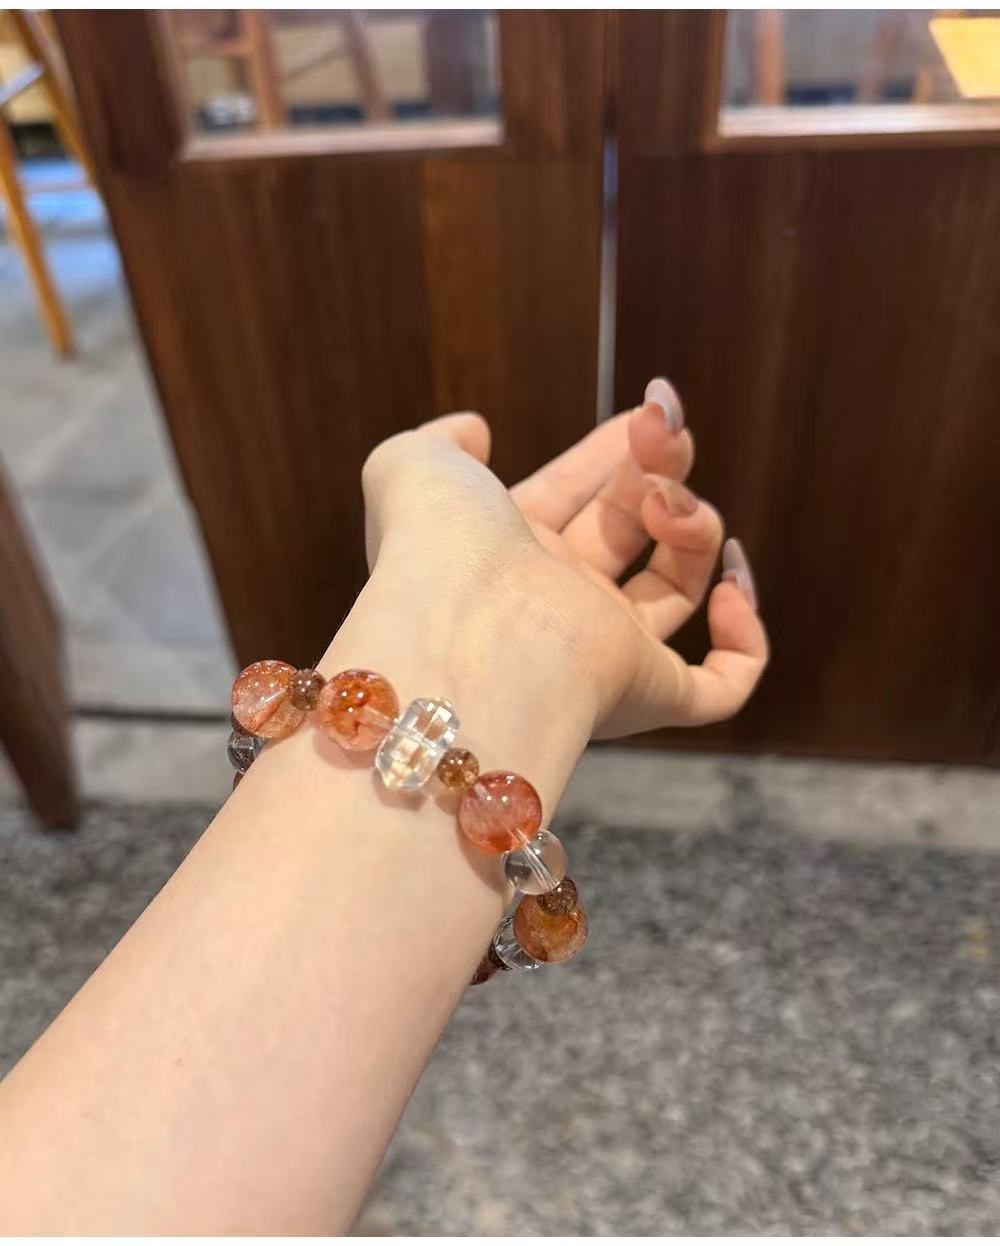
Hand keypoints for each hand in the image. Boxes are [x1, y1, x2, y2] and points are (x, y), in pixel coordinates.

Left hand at [360, 378, 767, 739]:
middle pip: (632, 530)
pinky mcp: (647, 695)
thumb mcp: (416, 463)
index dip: (612, 451)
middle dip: (659, 470)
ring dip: (695, 527)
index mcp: (507, 552)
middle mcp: (555, 603)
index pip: (574, 495)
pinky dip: (744, 642)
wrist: (462, 629)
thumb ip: (439, 439)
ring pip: (678, 589)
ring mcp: (604, 654)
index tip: (650, 410)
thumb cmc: (437, 545)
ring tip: (668, 503)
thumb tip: (474, 430)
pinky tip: (727, 583)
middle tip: (665, 434)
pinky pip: (718, 689)